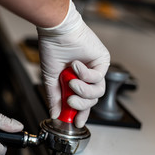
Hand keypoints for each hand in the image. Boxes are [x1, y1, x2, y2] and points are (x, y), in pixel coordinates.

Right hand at [37, 0, 109, 127]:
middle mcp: (87, 76)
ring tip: (72, 82)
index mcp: (76, 81)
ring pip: (98, 92)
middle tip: (70, 101)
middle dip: (81, 104)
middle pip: (92, 100)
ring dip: (83, 91)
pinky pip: (99, 78)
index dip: (81, 113)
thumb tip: (55, 114)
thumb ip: (54, 98)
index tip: (76, 122)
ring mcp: (96, 69)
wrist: (57, 31)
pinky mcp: (103, 61)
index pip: (83, 102)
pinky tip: (76, 66)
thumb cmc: (52, 49)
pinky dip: (85, 75)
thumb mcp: (51, 79)